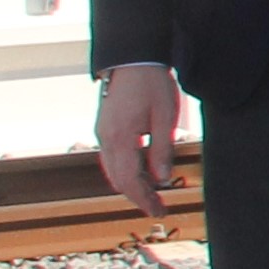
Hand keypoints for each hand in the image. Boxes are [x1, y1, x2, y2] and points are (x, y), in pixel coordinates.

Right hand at [97, 64, 180, 213]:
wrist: (134, 58)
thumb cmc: (152, 84)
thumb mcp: (165, 117)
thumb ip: (162, 150)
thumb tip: (161, 180)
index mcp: (120, 137)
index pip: (129, 179)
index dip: (143, 198)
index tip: (158, 210)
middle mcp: (105, 138)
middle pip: (118, 179)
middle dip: (137, 196)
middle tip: (158, 208)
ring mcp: (102, 133)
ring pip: (113, 170)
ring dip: (131, 185)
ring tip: (153, 195)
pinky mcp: (105, 128)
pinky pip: (112, 158)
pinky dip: (125, 171)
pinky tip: (142, 173)